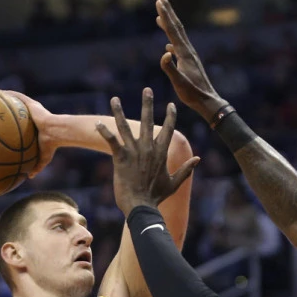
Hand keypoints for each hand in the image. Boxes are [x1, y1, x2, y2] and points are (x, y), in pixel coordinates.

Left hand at [4, 90, 58, 177]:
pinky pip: (17, 97)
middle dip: (3, 111)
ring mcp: (30, 109)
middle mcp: (30, 117)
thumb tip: (29, 177)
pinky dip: (8, 95)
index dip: (10, 125)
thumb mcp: (42, 158)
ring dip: (3, 99)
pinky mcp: (31, 104)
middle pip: (15, 112)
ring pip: (15, 102)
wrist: (56, 133)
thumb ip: (36, 166)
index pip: (19, 125)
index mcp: (32, 127)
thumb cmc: (51, 145)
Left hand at [95, 88, 198, 215]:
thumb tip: (198, 159)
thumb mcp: (174, 183)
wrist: (141, 207)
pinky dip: (105, 132)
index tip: (171, 104)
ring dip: (118, 112)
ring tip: (114, 99)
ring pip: (125, 127)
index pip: (167, 129)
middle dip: (147, 104)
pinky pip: (112, 141)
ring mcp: (134, 152)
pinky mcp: (120, 158)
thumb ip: (186, 169)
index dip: (170, 116)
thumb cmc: (156, 197)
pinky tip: (98, 123)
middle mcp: (148, 148)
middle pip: (147, 121)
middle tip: (147, 89)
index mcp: (161, 153)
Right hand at [156, 0, 227, 119]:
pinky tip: (168, 46)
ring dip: (170, 24)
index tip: (158, 2)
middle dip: (168, 12)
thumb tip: (165, 52)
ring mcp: (190, 57)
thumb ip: (170, 68)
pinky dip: (172, 42)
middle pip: (177, 27)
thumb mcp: (179, 82)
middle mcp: (188, 51)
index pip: (172, 30)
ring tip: (162, 16)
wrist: (207, 101)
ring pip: (178, 36)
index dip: (165, 15)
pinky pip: (179, 48)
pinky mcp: (190, 64)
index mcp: (184, 53)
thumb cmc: (192, 94)